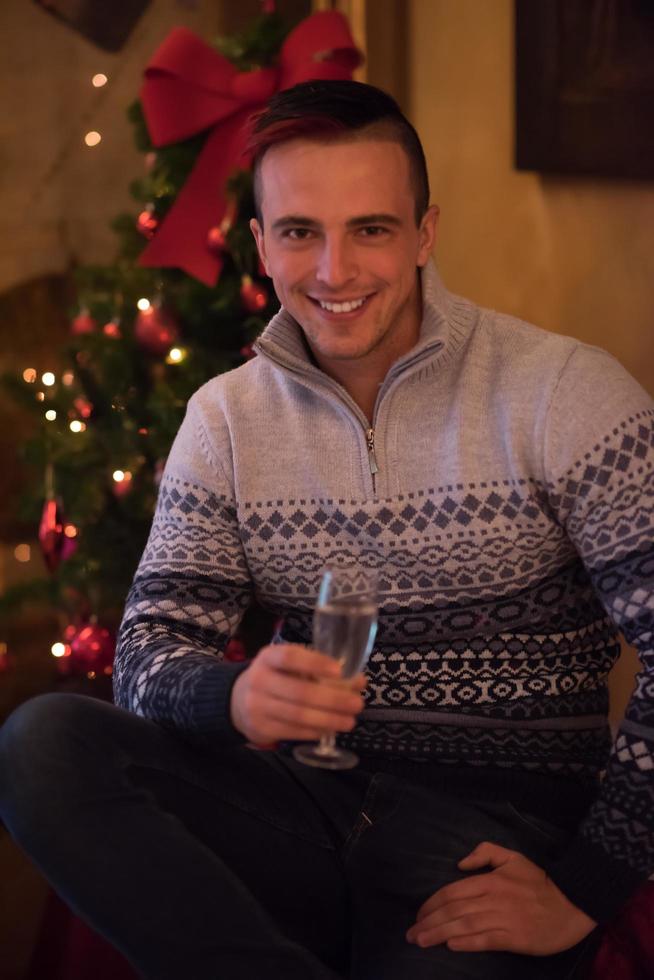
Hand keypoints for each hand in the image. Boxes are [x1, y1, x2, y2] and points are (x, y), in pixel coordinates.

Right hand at [230, 643, 366, 746]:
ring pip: (298, 715)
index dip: (315, 663)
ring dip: (328, 720)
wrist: (237, 701)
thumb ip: (319, 670)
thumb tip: (358, 681)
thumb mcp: (288, 666)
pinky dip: (315, 732)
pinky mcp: (260, 728)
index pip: (290, 657)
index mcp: (268, 658)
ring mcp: (257, 706)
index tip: (340, 671)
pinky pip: (293, 731)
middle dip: (333, 700)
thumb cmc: (274, 678)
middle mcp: (259, 680)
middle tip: (357, 704)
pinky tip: (329, 730)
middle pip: (299, 692)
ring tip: (349, 721)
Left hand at [406, 841, 596, 954]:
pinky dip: (465, 943)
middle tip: (411, 933)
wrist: (572, 903)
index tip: (419, 914)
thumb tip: (460, 862)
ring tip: (421, 942)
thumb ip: (484, 853)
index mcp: (490, 880)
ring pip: (464, 926)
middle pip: (453, 910)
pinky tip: (450, 945)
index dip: (432, 903)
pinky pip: (484, 940)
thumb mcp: (512, 857)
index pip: (452, 891)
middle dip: (429, 922)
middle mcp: (492, 899)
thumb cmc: (539, 881)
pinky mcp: (514, 938)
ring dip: (439, 934)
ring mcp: (503, 919)